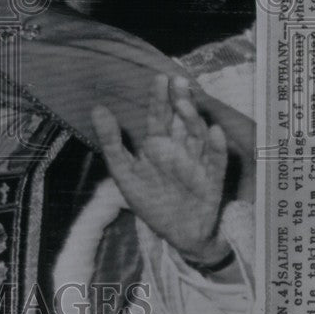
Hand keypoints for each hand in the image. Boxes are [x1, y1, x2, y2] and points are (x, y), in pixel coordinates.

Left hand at [92, 74, 229, 265]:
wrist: (176, 235)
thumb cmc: (150, 201)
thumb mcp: (124, 172)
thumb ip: (111, 141)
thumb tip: (97, 108)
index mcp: (159, 145)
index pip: (159, 116)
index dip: (159, 98)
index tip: (160, 78)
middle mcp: (180, 149)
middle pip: (182, 120)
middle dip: (181, 101)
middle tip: (178, 82)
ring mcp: (197, 163)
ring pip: (199, 136)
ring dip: (194, 120)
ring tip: (186, 105)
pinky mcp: (212, 180)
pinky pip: (216, 162)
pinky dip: (217, 148)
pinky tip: (215, 133)